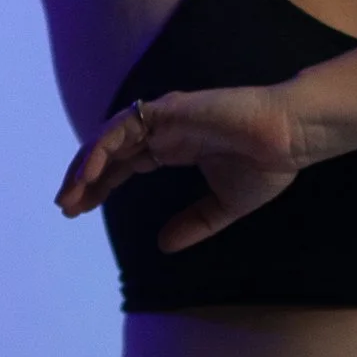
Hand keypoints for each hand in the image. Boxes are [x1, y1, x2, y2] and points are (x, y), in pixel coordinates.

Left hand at [55, 84, 307, 251]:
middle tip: (65, 208)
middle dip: (84, 178)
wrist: (291, 139)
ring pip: (110, 137)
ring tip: (71, 196)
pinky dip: (103, 147)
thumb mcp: (223, 207)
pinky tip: (90, 173)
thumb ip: (193, 224)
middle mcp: (163, 129)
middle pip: (108, 151)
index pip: (123, 164)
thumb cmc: (266, 164)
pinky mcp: (170, 109)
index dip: (99, 185)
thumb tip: (162, 246)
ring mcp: (165, 116)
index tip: (80, 210)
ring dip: (86, 165)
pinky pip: (125, 125)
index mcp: (172, 147)